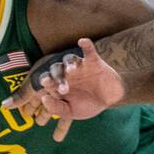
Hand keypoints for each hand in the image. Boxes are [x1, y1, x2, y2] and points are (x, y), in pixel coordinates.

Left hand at [3, 39, 123, 142]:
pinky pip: (89, 51)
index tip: (46, 84)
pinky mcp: (93, 62)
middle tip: (64, 89)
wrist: (109, 101)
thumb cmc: (87, 105)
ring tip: (71, 71)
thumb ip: (56, 108)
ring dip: (69, 64)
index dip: (45, 81)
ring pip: (69, 59)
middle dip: (58, 78)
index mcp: (58, 85)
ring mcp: (79, 66)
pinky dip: (86, 45)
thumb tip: (43, 99)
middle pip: (56, 69)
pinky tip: (82, 41)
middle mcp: (66, 74)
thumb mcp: (70, 111)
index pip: (47, 80)